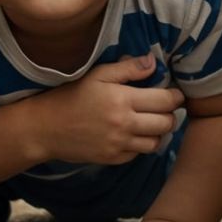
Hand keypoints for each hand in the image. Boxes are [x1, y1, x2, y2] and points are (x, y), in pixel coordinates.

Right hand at [29, 54, 182, 165]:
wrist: (46, 127)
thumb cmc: (72, 95)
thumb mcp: (98, 74)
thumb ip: (128, 68)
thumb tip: (153, 62)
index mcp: (123, 100)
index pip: (165, 101)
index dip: (175, 97)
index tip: (174, 93)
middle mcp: (125, 125)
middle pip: (165, 123)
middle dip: (171, 114)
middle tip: (165, 107)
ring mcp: (120, 145)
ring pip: (156, 142)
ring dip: (158, 132)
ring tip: (151, 121)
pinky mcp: (113, 159)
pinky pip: (138, 154)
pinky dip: (141, 144)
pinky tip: (133, 133)